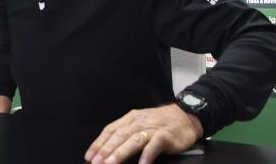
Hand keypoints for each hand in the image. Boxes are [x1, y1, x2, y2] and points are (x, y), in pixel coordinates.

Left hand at [84, 104, 202, 163]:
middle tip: (97, 163)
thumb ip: (126, 133)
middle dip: (106, 150)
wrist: (186, 116)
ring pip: (134, 140)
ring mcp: (153, 128)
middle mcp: (139, 121)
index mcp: (131, 118)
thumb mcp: (141, 122)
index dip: (99, 143)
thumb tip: (107, 149)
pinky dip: (147, 154)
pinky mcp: (166, 135)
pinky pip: (155, 144)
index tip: (89, 156)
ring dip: (121, 152)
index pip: (111, 130)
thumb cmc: (161, 123)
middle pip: (120, 136)